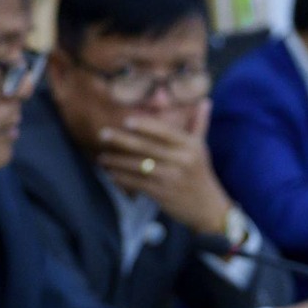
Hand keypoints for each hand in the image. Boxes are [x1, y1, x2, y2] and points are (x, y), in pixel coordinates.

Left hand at [96, 101, 232, 234]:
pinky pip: (137, 183)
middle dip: (122, 140)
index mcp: (190, 145)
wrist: (206, 206)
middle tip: (102, 134)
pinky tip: (110, 174)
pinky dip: (122, 179)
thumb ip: (199, 124)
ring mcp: (171, 177)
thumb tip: (205, 101)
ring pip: (138, 166)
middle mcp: (182, 159)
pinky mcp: (162, 193)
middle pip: (147, 147)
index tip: (126, 120)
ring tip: (101, 157)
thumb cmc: (200, 172)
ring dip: (117, 161)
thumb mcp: (201, 148)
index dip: (145, 125)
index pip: (165, 131)